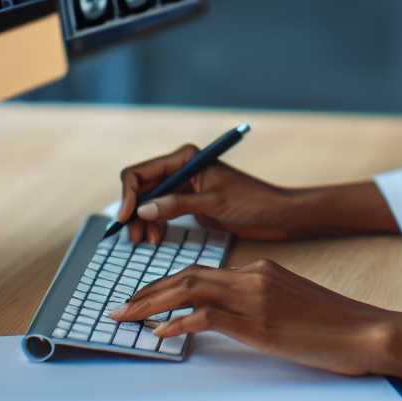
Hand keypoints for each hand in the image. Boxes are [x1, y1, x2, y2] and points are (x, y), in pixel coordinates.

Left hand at [110, 259, 394, 375]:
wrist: (364, 330)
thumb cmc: (333, 324)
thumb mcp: (291, 304)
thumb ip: (260, 303)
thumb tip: (230, 318)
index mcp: (260, 269)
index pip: (202, 271)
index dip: (167, 284)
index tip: (143, 297)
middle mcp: (253, 275)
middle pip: (187, 275)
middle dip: (148, 291)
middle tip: (119, 306)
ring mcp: (254, 296)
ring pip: (188, 289)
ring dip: (150, 303)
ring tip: (125, 317)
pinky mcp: (257, 320)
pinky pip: (205, 317)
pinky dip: (176, 323)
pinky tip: (159, 334)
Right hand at [116, 145, 302, 243]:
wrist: (276, 215)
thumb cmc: (251, 203)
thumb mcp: (212, 204)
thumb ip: (176, 204)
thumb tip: (143, 210)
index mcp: (185, 158)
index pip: (140, 173)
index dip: (128, 195)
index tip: (125, 219)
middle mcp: (180, 168)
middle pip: (140, 188)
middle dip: (133, 212)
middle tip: (134, 239)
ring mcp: (182, 186)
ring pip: (147, 202)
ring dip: (142, 221)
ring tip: (147, 242)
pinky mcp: (187, 202)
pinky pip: (159, 211)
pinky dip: (154, 224)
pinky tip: (156, 239)